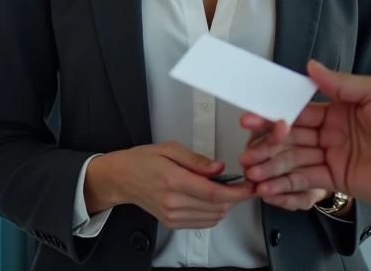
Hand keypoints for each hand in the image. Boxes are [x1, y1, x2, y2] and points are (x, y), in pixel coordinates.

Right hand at [85, 141, 252, 229]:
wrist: (121, 179)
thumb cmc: (142, 160)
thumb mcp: (169, 148)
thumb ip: (196, 160)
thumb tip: (219, 168)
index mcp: (173, 180)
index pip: (213, 193)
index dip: (236, 192)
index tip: (249, 187)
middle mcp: (173, 202)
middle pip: (216, 207)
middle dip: (234, 198)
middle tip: (241, 185)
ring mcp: (172, 216)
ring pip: (212, 217)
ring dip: (225, 206)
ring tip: (225, 190)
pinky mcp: (172, 223)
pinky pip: (202, 223)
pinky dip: (213, 213)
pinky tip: (212, 199)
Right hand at [239, 61, 370, 205]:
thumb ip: (340, 82)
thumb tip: (311, 66)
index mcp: (339, 108)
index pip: (298, 109)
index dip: (275, 113)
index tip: (254, 114)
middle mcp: (333, 132)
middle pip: (290, 137)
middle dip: (267, 143)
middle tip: (247, 147)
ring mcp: (334, 156)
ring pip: (293, 160)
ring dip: (271, 165)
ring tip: (252, 170)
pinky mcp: (338, 179)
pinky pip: (306, 180)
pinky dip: (286, 184)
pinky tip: (268, 186)